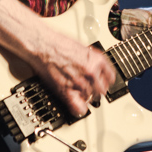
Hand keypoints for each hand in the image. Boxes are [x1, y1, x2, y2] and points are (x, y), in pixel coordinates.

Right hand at [0, 0, 115, 118]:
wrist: (41, 44)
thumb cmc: (56, 42)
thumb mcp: (82, 47)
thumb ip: (91, 59)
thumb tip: (94, 67)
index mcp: (96, 59)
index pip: (111, 77)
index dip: (107, 81)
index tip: (104, 83)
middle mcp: (91, 72)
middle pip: (102, 90)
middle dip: (97, 90)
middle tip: (91, 89)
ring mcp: (80, 83)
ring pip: (90, 98)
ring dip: (86, 97)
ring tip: (79, 93)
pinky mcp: (67, 91)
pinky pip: (79, 107)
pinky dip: (79, 108)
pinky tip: (77, 105)